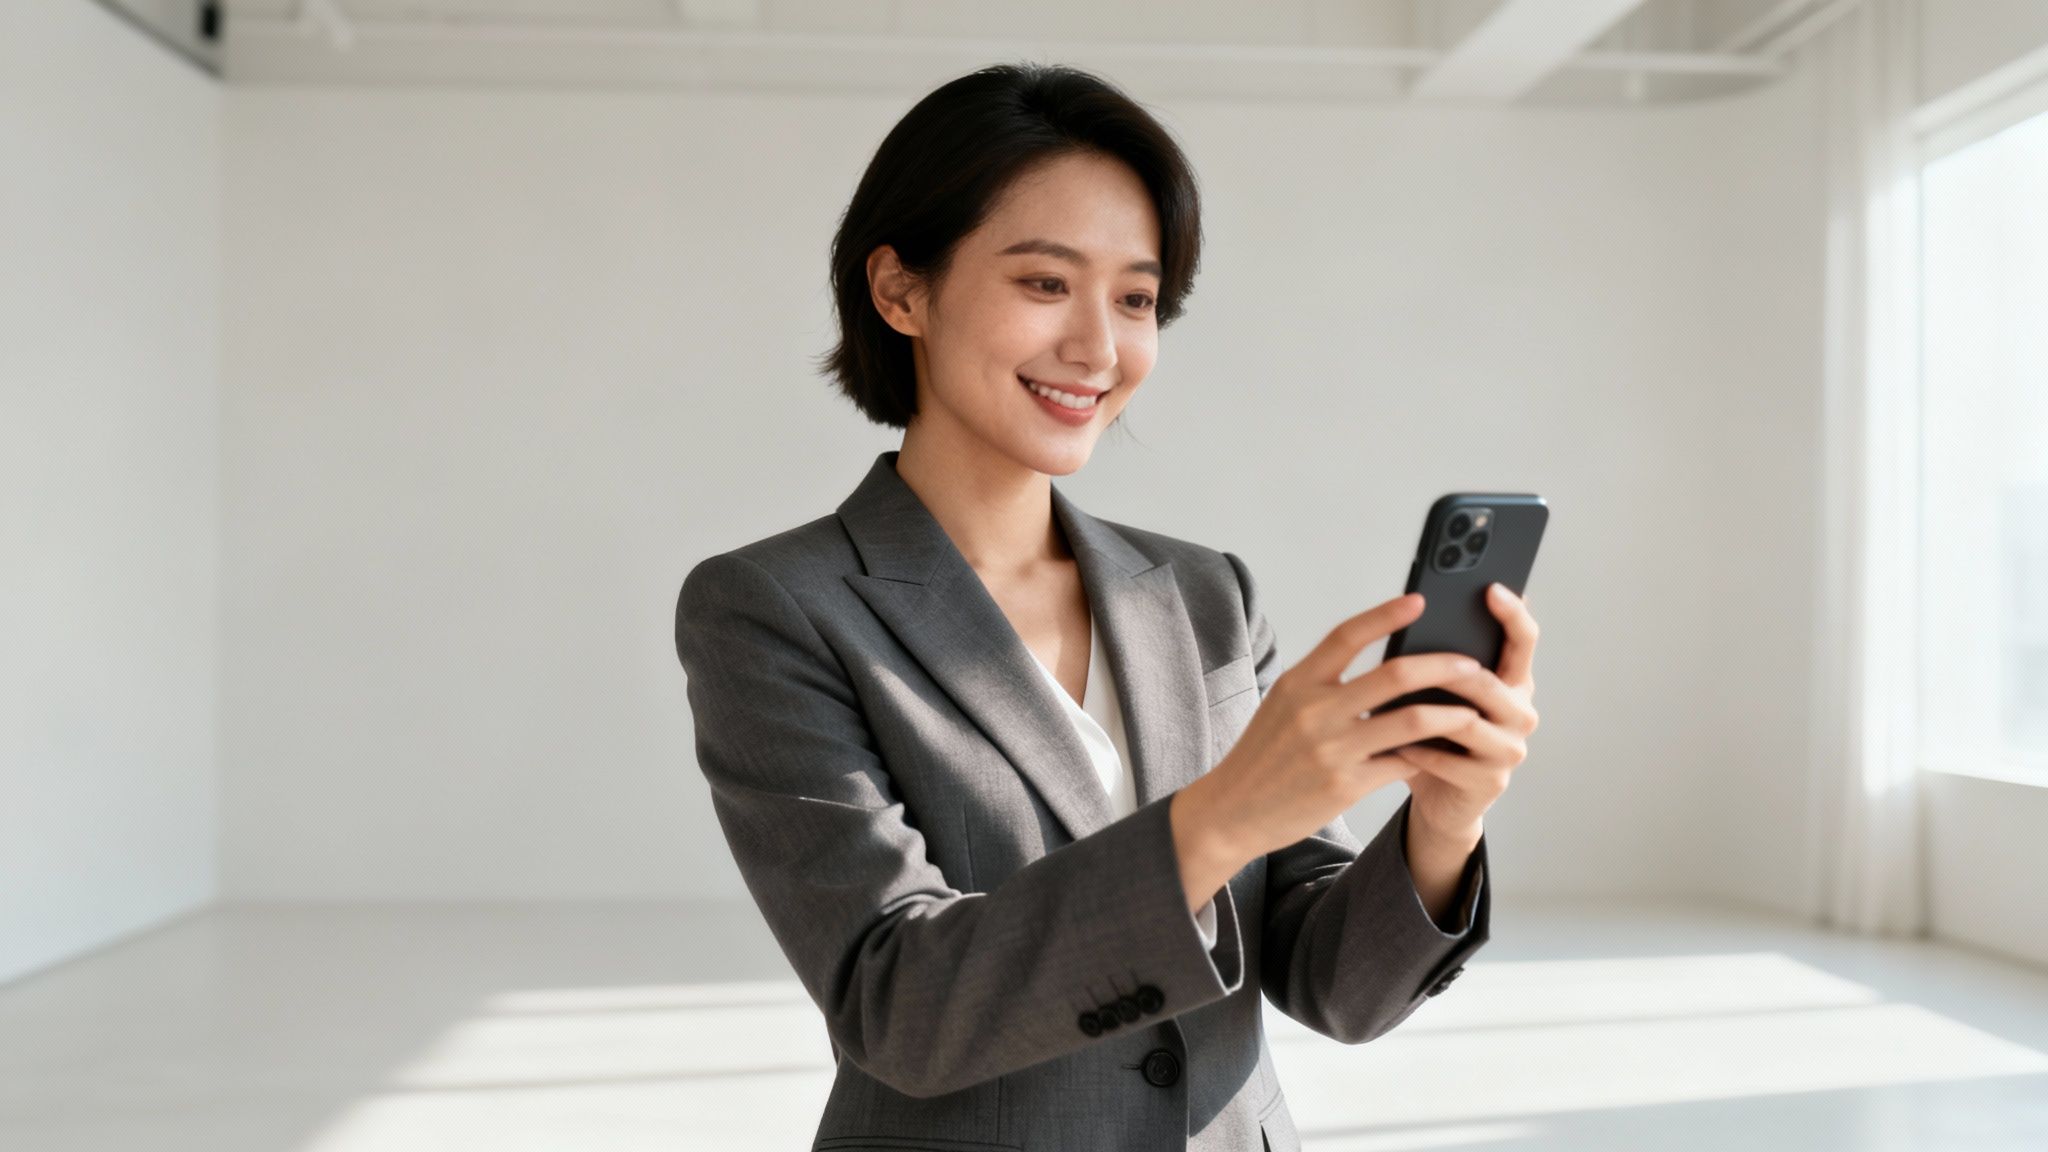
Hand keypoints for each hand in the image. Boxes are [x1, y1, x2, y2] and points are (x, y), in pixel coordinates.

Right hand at [1177, 592, 1483, 875]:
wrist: (1233, 810)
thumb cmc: (1263, 755)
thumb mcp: (1283, 705)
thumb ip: (1324, 683)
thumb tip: (1380, 666)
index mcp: (1298, 682)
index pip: (1347, 635)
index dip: (1386, 615)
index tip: (1419, 601)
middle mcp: (1315, 710)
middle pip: (1394, 675)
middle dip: (1442, 666)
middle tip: (1472, 664)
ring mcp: (1332, 749)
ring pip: (1410, 721)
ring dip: (1450, 714)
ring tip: (1472, 711)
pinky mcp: (1345, 785)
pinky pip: (1401, 763)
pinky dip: (1427, 756)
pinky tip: (1442, 753)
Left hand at [1395, 582, 1540, 835]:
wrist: (1438, 797)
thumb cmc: (1434, 736)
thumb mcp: (1438, 693)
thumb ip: (1439, 660)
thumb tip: (1411, 609)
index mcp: (1512, 682)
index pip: (1524, 641)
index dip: (1512, 615)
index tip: (1491, 589)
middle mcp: (1520, 713)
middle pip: (1491, 682)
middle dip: (1452, 668)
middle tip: (1416, 657)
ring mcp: (1509, 750)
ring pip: (1468, 722)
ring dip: (1426, 713)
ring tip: (1390, 702)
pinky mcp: (1490, 782)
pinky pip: (1449, 761)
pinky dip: (1418, 750)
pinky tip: (1394, 744)